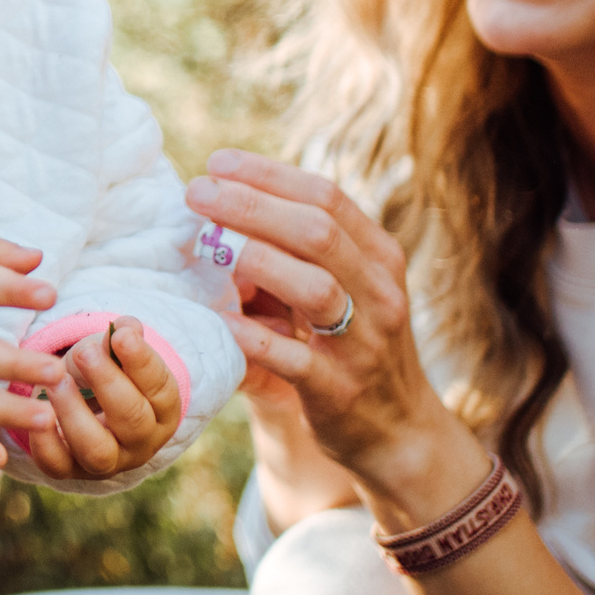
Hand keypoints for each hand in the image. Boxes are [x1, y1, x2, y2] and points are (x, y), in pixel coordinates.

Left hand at [26, 317, 183, 479]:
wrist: (84, 406)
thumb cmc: (104, 371)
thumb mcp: (113, 352)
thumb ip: (119, 340)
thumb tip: (126, 327)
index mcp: (162, 410)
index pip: (160, 388)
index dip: (142, 361)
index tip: (121, 335)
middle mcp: (141, 443)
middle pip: (133, 420)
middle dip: (107, 383)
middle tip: (84, 353)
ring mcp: (108, 462)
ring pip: (97, 451)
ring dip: (74, 414)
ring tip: (55, 382)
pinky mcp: (71, 471)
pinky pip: (58, 466)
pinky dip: (44, 442)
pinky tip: (35, 412)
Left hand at [185, 150, 468, 495]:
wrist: (397, 432)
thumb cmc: (352, 346)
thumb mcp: (342, 290)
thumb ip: (295, 254)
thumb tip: (220, 216)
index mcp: (379, 256)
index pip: (326, 197)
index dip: (269, 175)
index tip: (217, 162)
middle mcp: (380, 292)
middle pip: (318, 232)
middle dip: (252, 205)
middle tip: (197, 193)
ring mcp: (364, 342)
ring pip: (316, 287)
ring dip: (256, 258)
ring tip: (207, 243)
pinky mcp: (340, 390)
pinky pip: (296, 358)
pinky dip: (256, 337)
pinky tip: (222, 319)